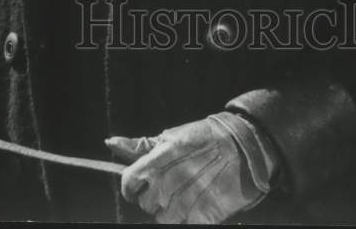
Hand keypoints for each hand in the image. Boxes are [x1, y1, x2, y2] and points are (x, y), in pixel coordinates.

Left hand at [106, 112, 277, 223]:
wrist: (245, 146)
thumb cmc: (205, 138)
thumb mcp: (172, 136)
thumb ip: (141, 145)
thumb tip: (111, 142)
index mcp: (159, 158)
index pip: (128, 182)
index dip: (131, 186)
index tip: (139, 185)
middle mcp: (169, 181)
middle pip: (145, 204)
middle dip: (154, 197)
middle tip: (172, 184)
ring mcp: (186, 202)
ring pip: (162, 218)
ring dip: (171, 210)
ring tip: (186, 194)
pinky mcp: (204, 217)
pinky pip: (183, 225)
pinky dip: (188, 218)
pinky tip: (197, 205)